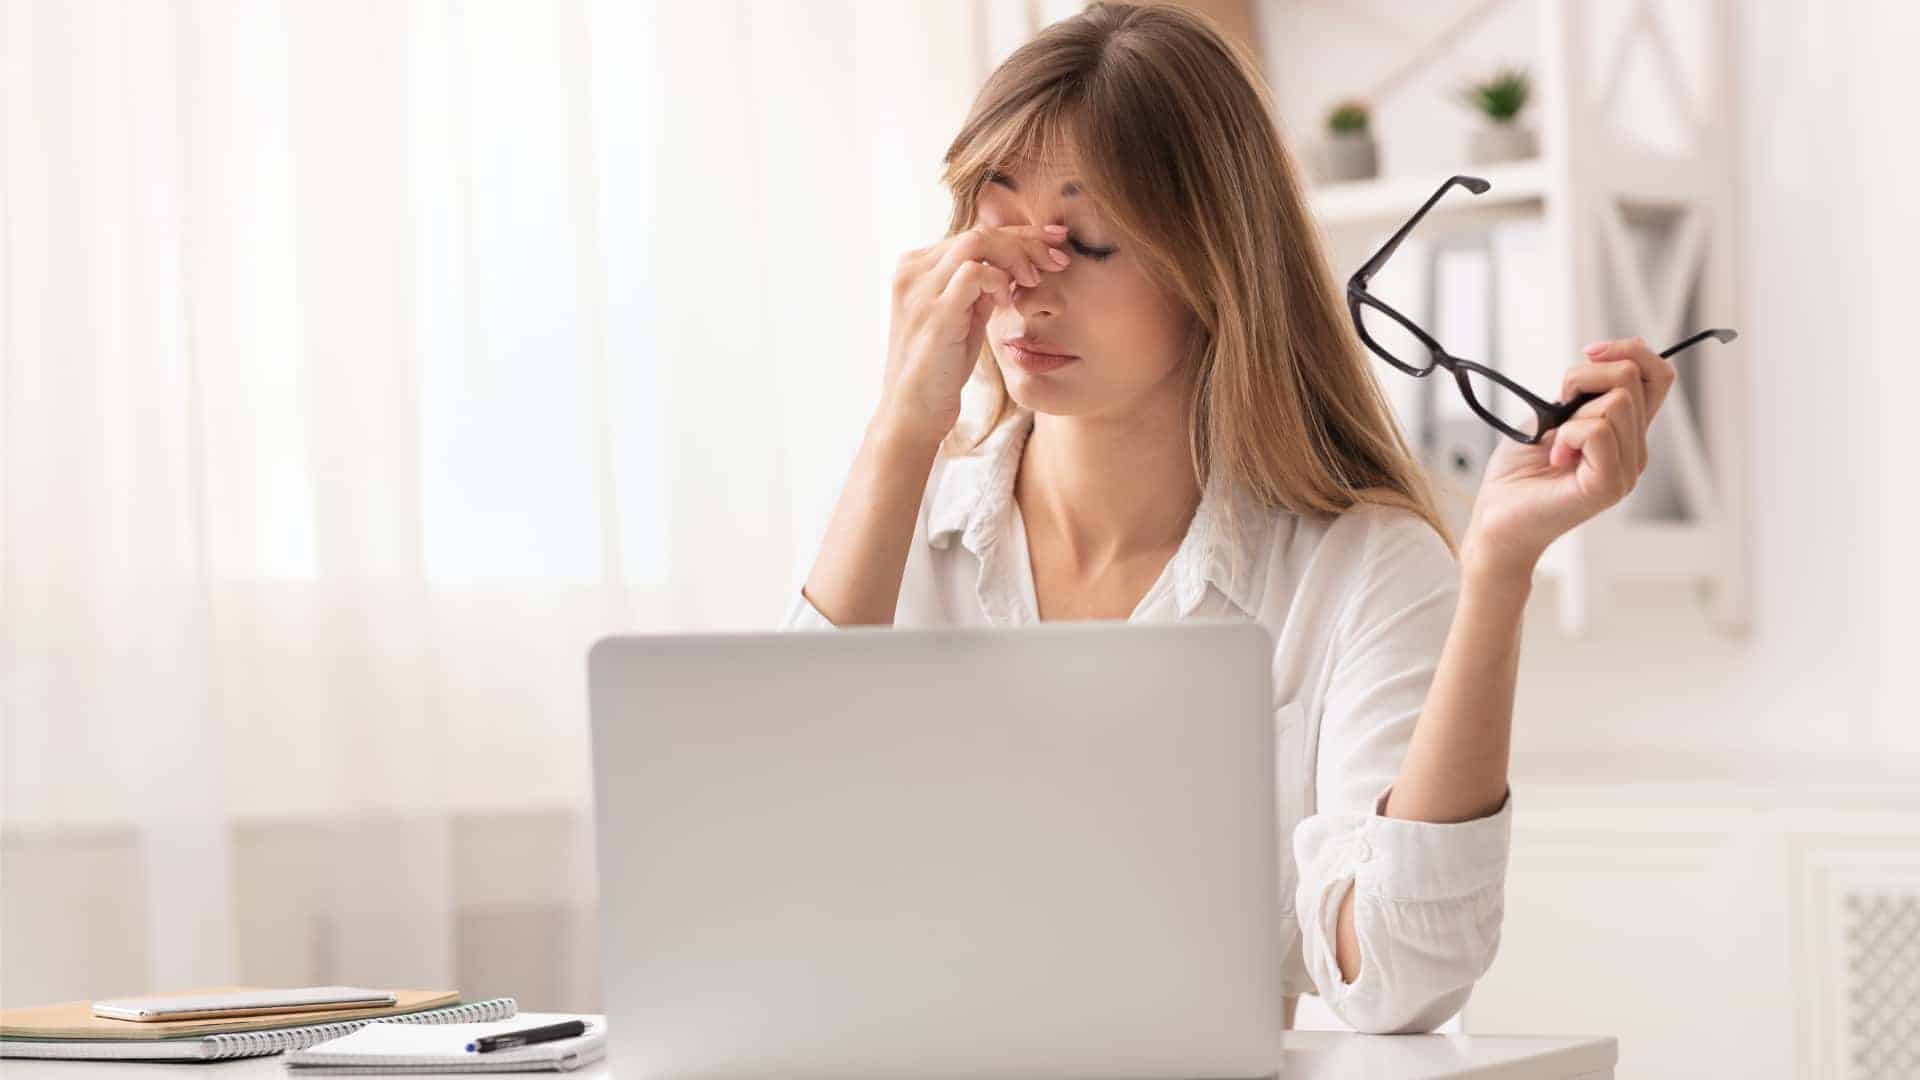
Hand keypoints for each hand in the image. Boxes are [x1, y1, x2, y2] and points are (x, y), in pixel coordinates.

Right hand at [876, 223, 1072, 445]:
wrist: (914, 412)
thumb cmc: (940, 369)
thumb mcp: (963, 319)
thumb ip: (979, 290)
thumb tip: (1011, 266)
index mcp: (917, 267)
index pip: (974, 234)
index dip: (1018, 234)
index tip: (1055, 242)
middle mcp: (912, 270)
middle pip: (979, 231)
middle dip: (1027, 241)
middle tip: (1060, 258)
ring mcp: (919, 289)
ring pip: (978, 243)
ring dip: (1018, 257)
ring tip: (1037, 279)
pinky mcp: (934, 312)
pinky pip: (975, 273)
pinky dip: (1001, 280)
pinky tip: (1011, 302)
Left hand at [1461, 337, 1677, 578]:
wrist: (1495, 518)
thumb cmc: (1518, 473)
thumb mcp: (1550, 417)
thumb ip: (1581, 395)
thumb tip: (1600, 361)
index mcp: (1626, 433)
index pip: (1658, 377)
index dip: (1631, 350)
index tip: (1589, 351)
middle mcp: (1634, 450)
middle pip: (1632, 379)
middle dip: (1584, 377)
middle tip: (1557, 414)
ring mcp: (1625, 470)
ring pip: (1616, 402)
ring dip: (1572, 413)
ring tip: (1555, 444)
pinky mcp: (1608, 486)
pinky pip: (1599, 431)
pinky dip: (1568, 435)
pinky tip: (1555, 458)